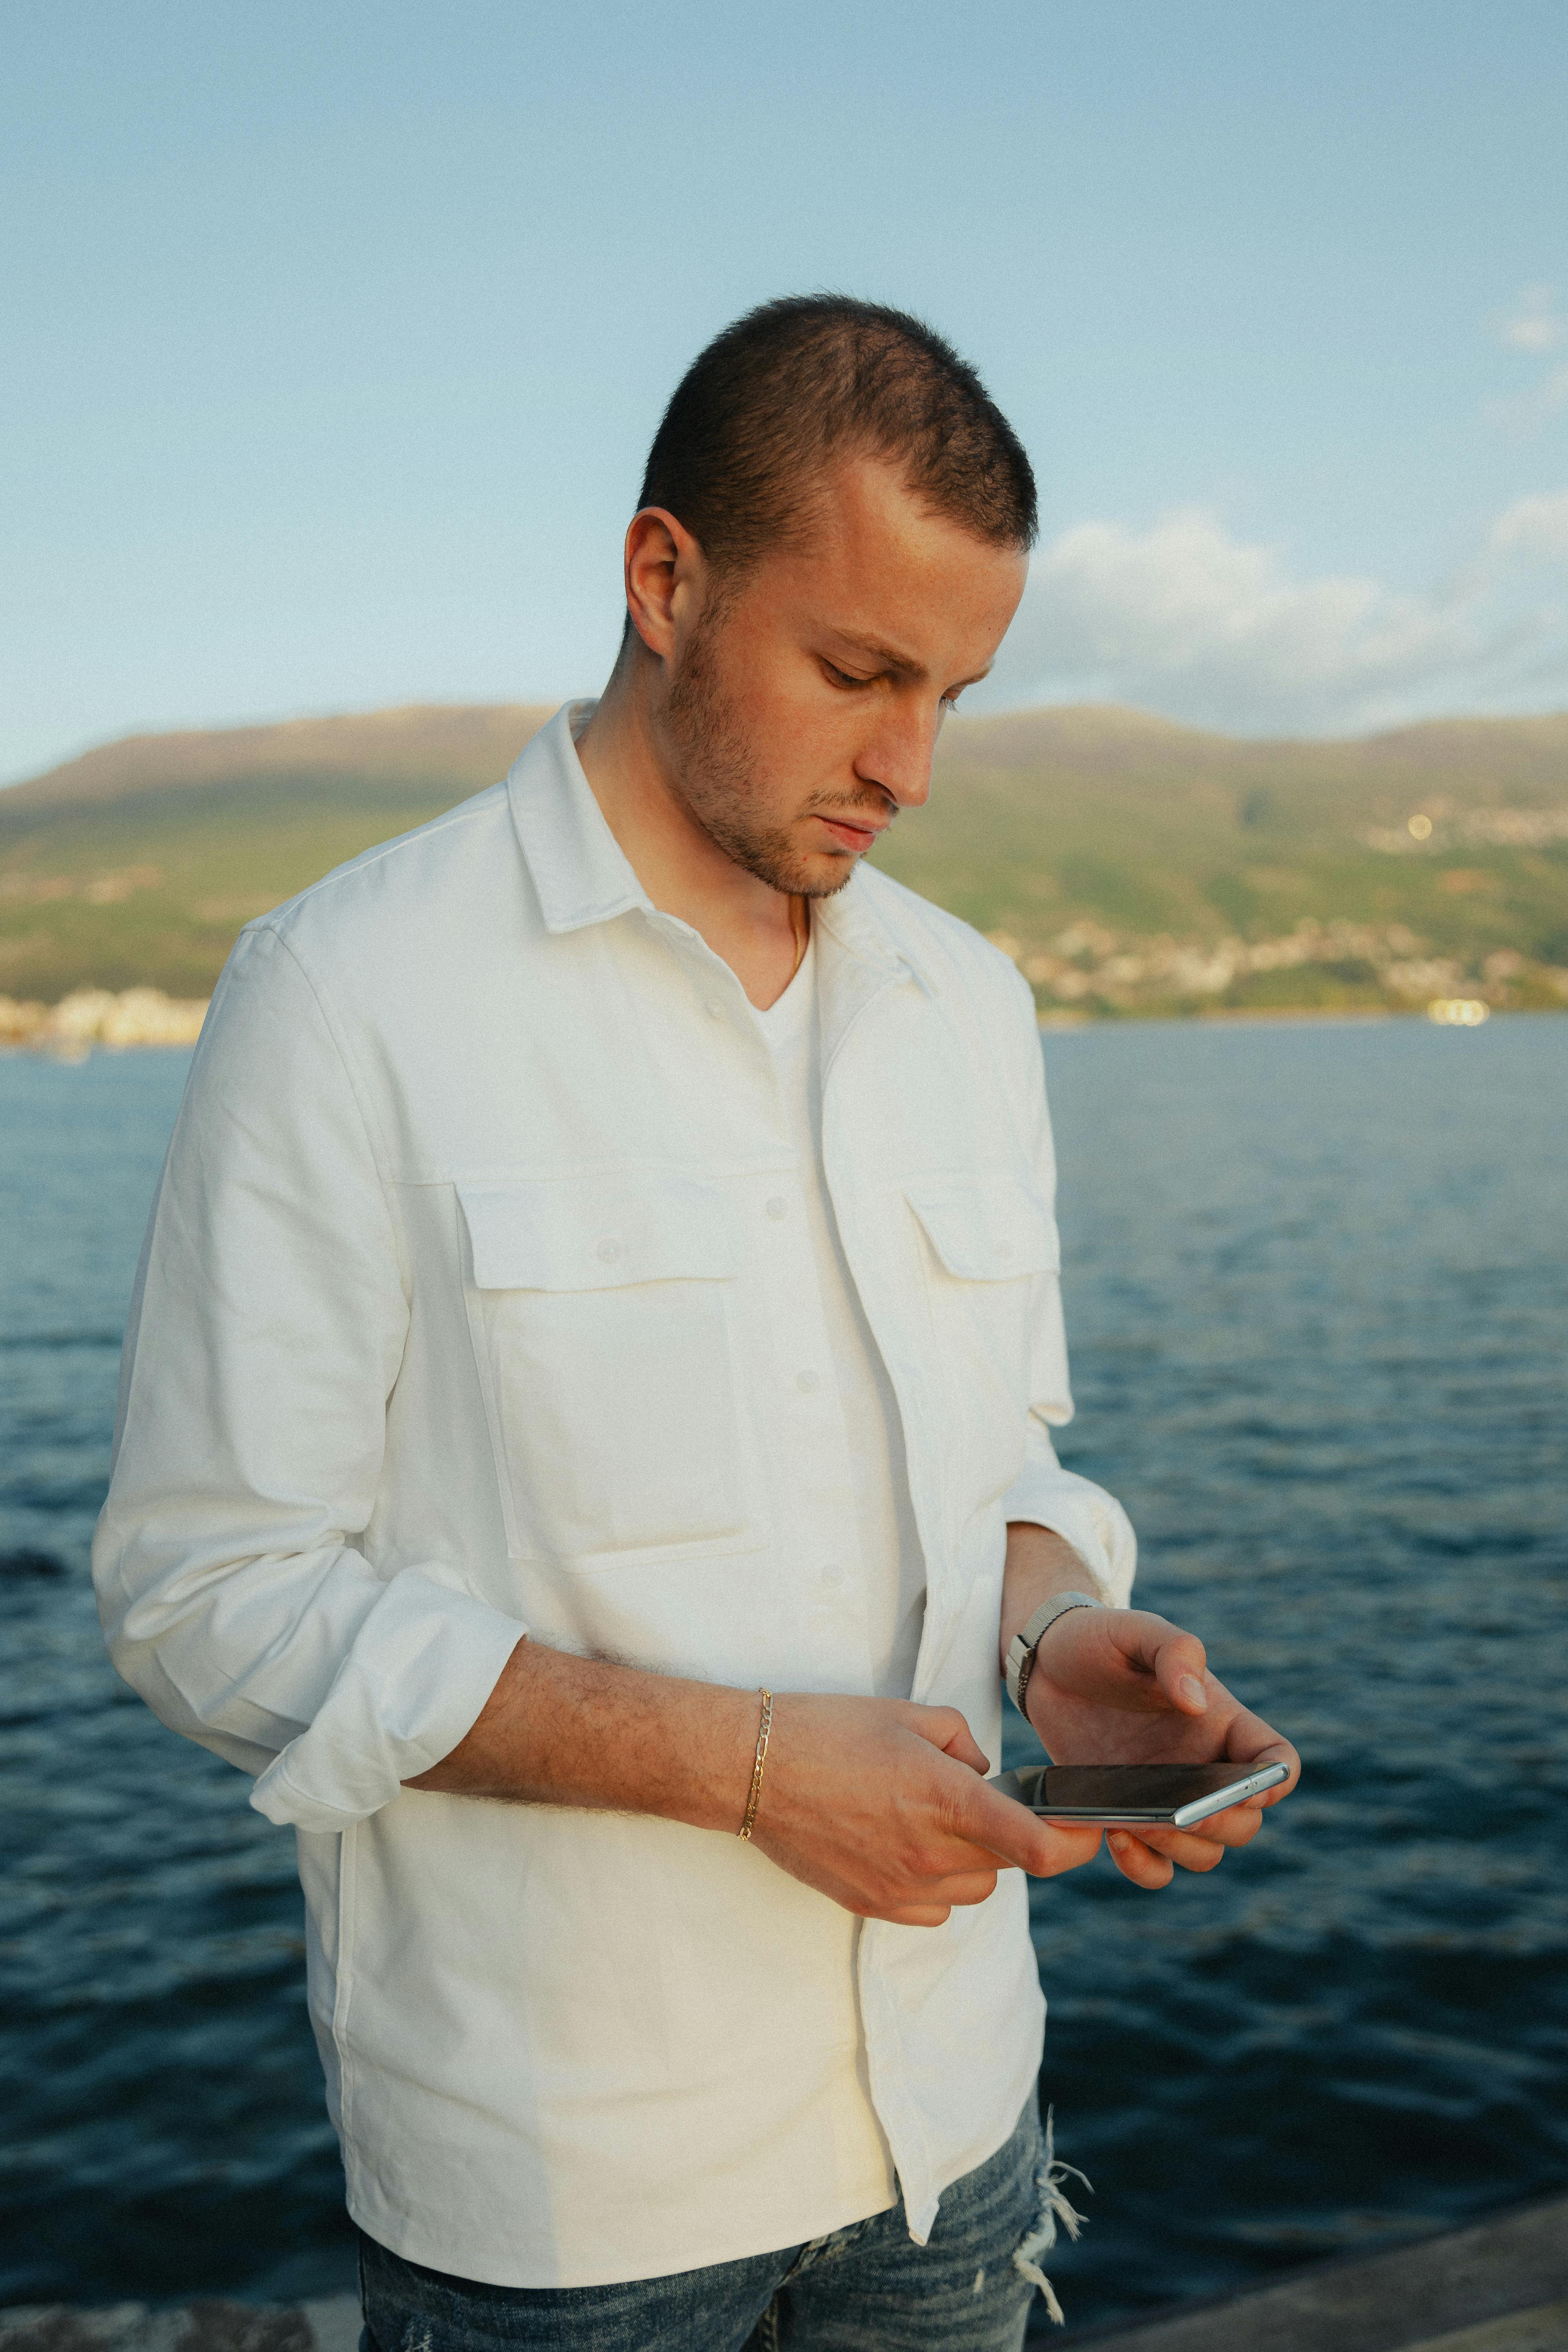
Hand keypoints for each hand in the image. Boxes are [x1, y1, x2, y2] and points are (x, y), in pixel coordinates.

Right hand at [751, 1693, 1101, 1926]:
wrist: (752, 1768)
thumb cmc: (827, 1730)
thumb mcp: (907, 1714)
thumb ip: (963, 1743)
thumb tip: (984, 1774)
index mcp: (945, 1799)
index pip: (1038, 1847)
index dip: (1076, 1844)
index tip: (1086, 1829)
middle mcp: (929, 1852)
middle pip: (1010, 1866)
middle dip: (1013, 1837)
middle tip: (985, 1803)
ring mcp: (900, 1887)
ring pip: (976, 1891)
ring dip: (975, 1862)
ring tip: (935, 1822)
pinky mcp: (872, 1905)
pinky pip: (935, 1909)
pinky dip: (938, 1885)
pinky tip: (907, 1847)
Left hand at [1025, 1606, 1298, 1891]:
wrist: (1045, 1665)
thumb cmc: (1099, 1641)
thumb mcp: (1135, 1630)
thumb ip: (1173, 1652)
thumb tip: (1197, 1704)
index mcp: (1222, 1722)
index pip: (1276, 1761)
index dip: (1276, 1781)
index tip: (1251, 1786)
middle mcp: (1204, 1768)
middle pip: (1244, 1823)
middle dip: (1221, 1824)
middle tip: (1182, 1812)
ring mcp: (1169, 1799)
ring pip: (1204, 1854)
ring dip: (1182, 1849)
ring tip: (1138, 1823)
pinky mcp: (1131, 1819)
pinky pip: (1155, 1868)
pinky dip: (1144, 1866)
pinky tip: (1116, 1837)